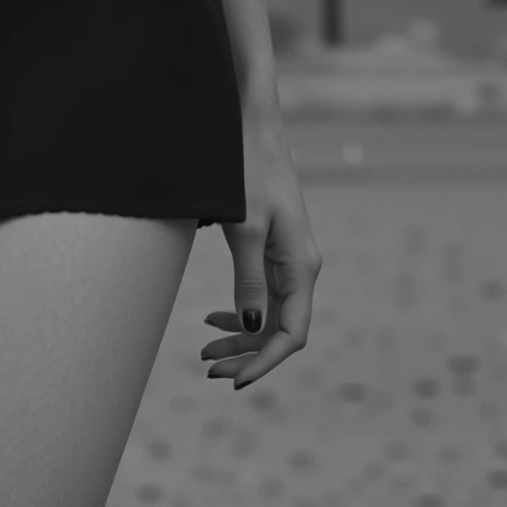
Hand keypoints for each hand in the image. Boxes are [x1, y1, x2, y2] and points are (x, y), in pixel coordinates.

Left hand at [201, 107, 320, 388]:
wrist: (252, 126)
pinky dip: (240, 312)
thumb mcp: (244, 227)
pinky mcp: (274, 249)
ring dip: (241, 337)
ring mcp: (289, 259)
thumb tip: (250, 324)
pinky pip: (263, 294)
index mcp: (301, 267)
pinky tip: (214, 319)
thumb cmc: (248, 170)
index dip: (264, 362)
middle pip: (279, 331)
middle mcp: (301, 268)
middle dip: (247, 355)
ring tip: (205, 352)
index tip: (233, 381)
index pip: (290, 335)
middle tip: (208, 370)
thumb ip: (249, 278)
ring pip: (269, 315)